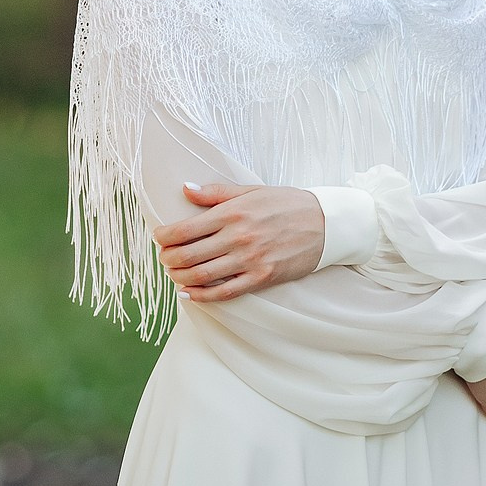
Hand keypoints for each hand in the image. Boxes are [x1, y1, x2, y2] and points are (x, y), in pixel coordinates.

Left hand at [151, 182, 325, 302]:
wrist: (325, 223)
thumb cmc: (287, 204)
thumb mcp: (252, 191)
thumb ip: (217, 193)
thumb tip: (186, 189)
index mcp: (233, 213)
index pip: (185, 229)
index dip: (165, 236)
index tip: (159, 237)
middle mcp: (238, 237)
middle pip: (188, 255)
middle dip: (169, 258)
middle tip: (165, 257)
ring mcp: (250, 260)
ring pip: (202, 275)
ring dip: (181, 276)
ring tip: (175, 273)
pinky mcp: (261, 277)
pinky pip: (224, 292)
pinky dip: (202, 296)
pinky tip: (190, 293)